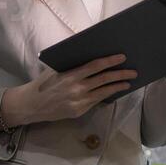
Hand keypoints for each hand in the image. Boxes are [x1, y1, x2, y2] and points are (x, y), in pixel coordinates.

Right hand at [0, 54, 137, 126]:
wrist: (32, 105)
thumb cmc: (44, 83)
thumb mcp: (56, 69)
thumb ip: (72, 63)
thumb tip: (89, 53)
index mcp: (71, 75)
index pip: (96, 66)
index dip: (110, 61)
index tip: (122, 57)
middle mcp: (77, 89)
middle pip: (104, 79)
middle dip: (121, 74)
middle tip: (133, 71)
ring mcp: (79, 101)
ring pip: (104, 92)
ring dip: (118, 86)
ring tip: (128, 83)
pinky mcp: (79, 111)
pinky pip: (96, 101)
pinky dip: (106, 95)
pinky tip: (113, 91)